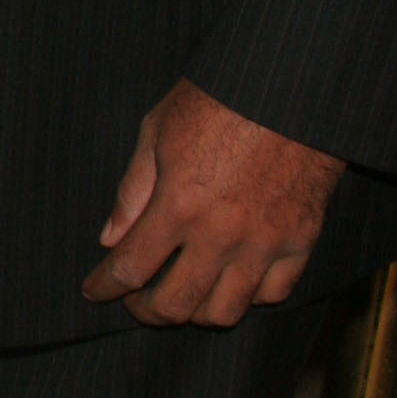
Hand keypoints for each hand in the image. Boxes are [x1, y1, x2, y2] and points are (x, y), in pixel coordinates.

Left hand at [80, 78, 344, 327]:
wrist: (288, 84)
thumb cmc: (217, 98)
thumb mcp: (158, 129)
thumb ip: (133, 190)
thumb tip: (110, 238)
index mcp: (180, 204)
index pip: (132, 266)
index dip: (106, 285)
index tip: (93, 291)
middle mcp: (222, 235)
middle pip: (177, 304)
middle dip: (146, 312)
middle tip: (134, 303)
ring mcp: (265, 243)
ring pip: (225, 311)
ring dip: (195, 313)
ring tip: (182, 297)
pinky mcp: (302, 242)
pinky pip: (273, 294)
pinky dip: (249, 297)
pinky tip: (232, 283)